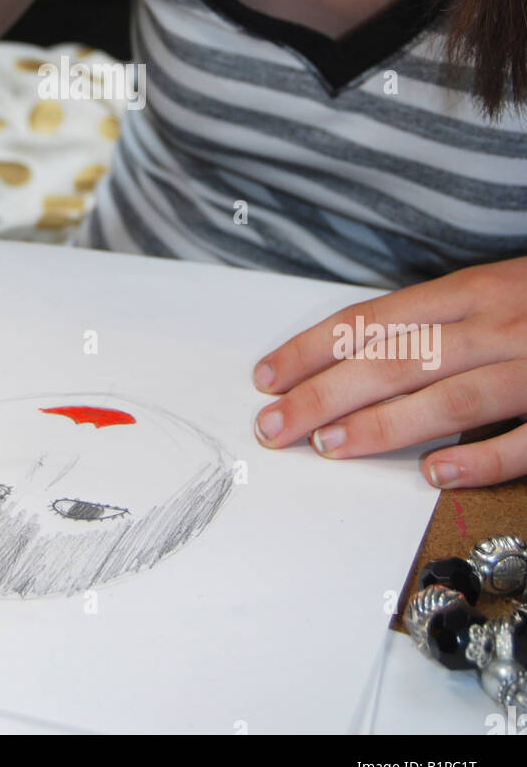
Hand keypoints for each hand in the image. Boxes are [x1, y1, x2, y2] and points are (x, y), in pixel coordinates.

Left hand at [252, 258, 526, 487]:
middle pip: (398, 356)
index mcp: (472, 291)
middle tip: (273, 423)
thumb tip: (358, 353)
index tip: (268, 374)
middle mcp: (499, 323)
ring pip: (453, 395)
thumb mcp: (494, 291)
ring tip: (329, 447)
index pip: (375, 318)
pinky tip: (435, 474)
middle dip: (326, 390)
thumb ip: (436, 320)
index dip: (315, 347)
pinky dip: (482, 456)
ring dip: (386, 424)